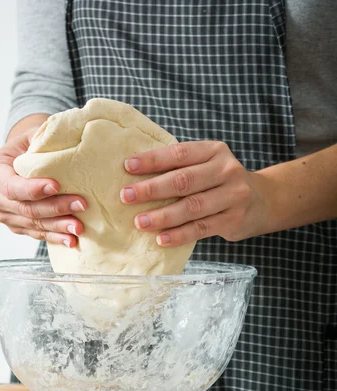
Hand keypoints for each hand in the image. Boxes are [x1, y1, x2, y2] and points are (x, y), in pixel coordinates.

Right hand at [0, 129, 86, 246]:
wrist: (24, 159)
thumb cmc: (30, 145)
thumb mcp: (33, 135)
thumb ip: (44, 139)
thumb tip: (68, 141)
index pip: (11, 185)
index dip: (33, 189)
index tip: (56, 186)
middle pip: (25, 208)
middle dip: (55, 208)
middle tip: (81, 205)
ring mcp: (4, 215)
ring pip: (33, 224)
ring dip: (58, 226)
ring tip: (80, 227)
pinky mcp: (16, 226)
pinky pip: (36, 234)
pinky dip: (55, 237)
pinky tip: (71, 240)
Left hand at [120, 141, 269, 246]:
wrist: (263, 201)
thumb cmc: (220, 182)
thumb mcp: (207, 166)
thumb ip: (181, 168)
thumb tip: (135, 177)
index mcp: (214, 151)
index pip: (179, 154)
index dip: (152, 160)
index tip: (127, 166)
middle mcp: (226, 170)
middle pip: (183, 180)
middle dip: (152, 189)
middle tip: (126, 196)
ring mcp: (233, 196)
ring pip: (192, 207)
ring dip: (162, 216)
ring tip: (140, 222)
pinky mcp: (234, 220)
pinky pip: (201, 228)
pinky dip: (179, 234)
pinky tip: (161, 239)